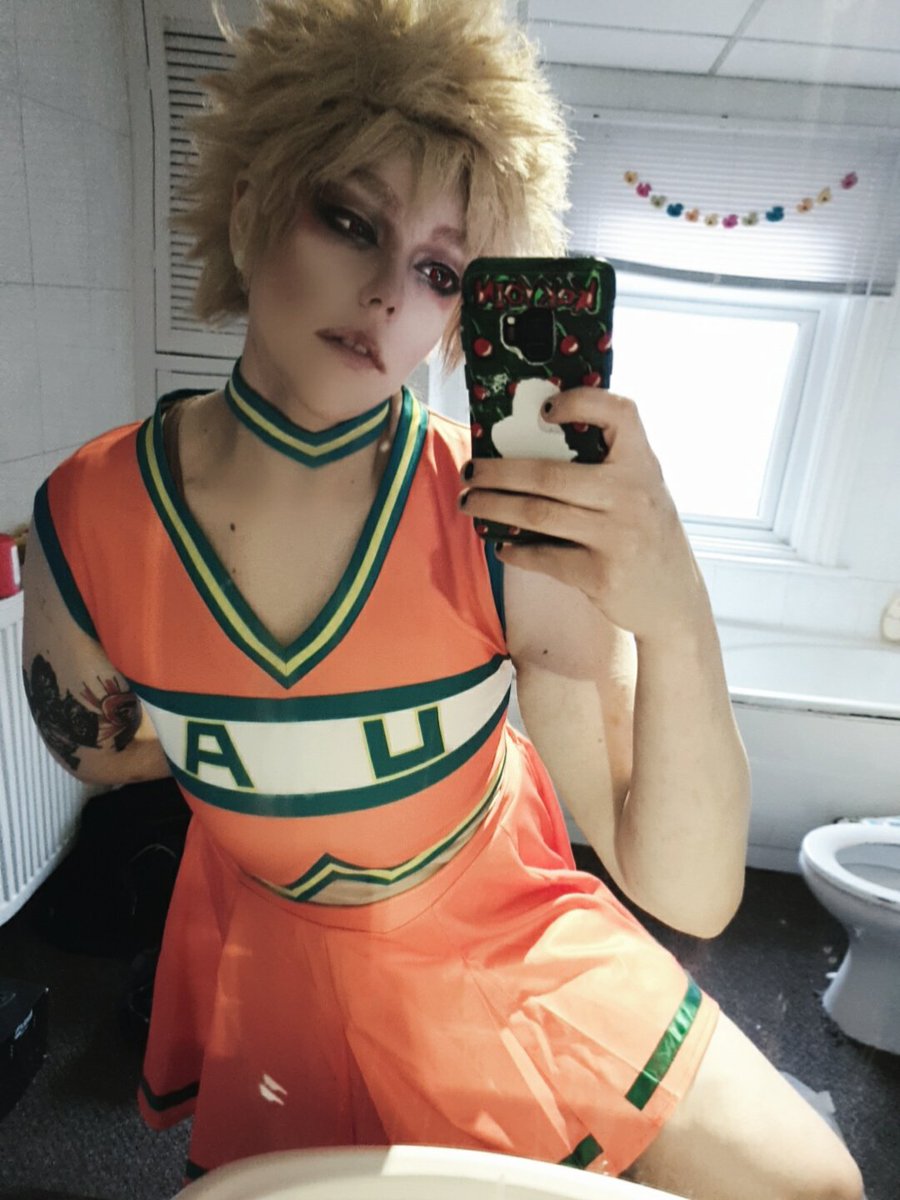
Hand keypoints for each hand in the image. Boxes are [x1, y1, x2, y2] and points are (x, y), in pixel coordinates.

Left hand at [458, 389, 709, 641]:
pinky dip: (516, 551)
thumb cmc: (646, 536)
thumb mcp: (642, 491)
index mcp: (643, 464)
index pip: (620, 413)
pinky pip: (543, 556)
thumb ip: (608, 468)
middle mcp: (632, 495)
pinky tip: (503, 545)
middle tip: (469, 472)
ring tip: (469, 503)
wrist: (674, 600)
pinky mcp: (600, 575)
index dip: (581, 401)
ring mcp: (617, 536)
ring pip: (536, 514)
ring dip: (493, 507)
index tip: (544, 408)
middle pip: (548, 474)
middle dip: (498, 472)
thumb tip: (529, 447)